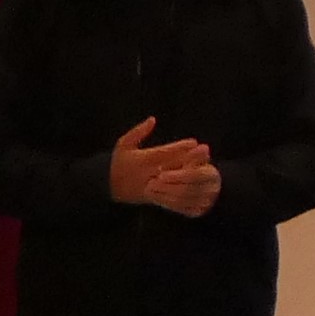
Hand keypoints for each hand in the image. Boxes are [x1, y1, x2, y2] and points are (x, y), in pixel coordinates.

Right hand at [107, 117, 221, 216]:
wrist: (109, 187)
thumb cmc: (118, 162)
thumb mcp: (123, 144)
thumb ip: (138, 131)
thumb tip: (153, 119)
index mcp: (143, 159)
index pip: (165, 152)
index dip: (180, 147)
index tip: (194, 142)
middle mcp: (150, 173)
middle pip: (174, 166)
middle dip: (190, 159)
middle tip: (205, 152)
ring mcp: (154, 186)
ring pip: (176, 180)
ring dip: (190, 172)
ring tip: (205, 165)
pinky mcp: (156, 196)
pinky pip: (173, 192)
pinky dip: (185, 187)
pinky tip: (196, 182)